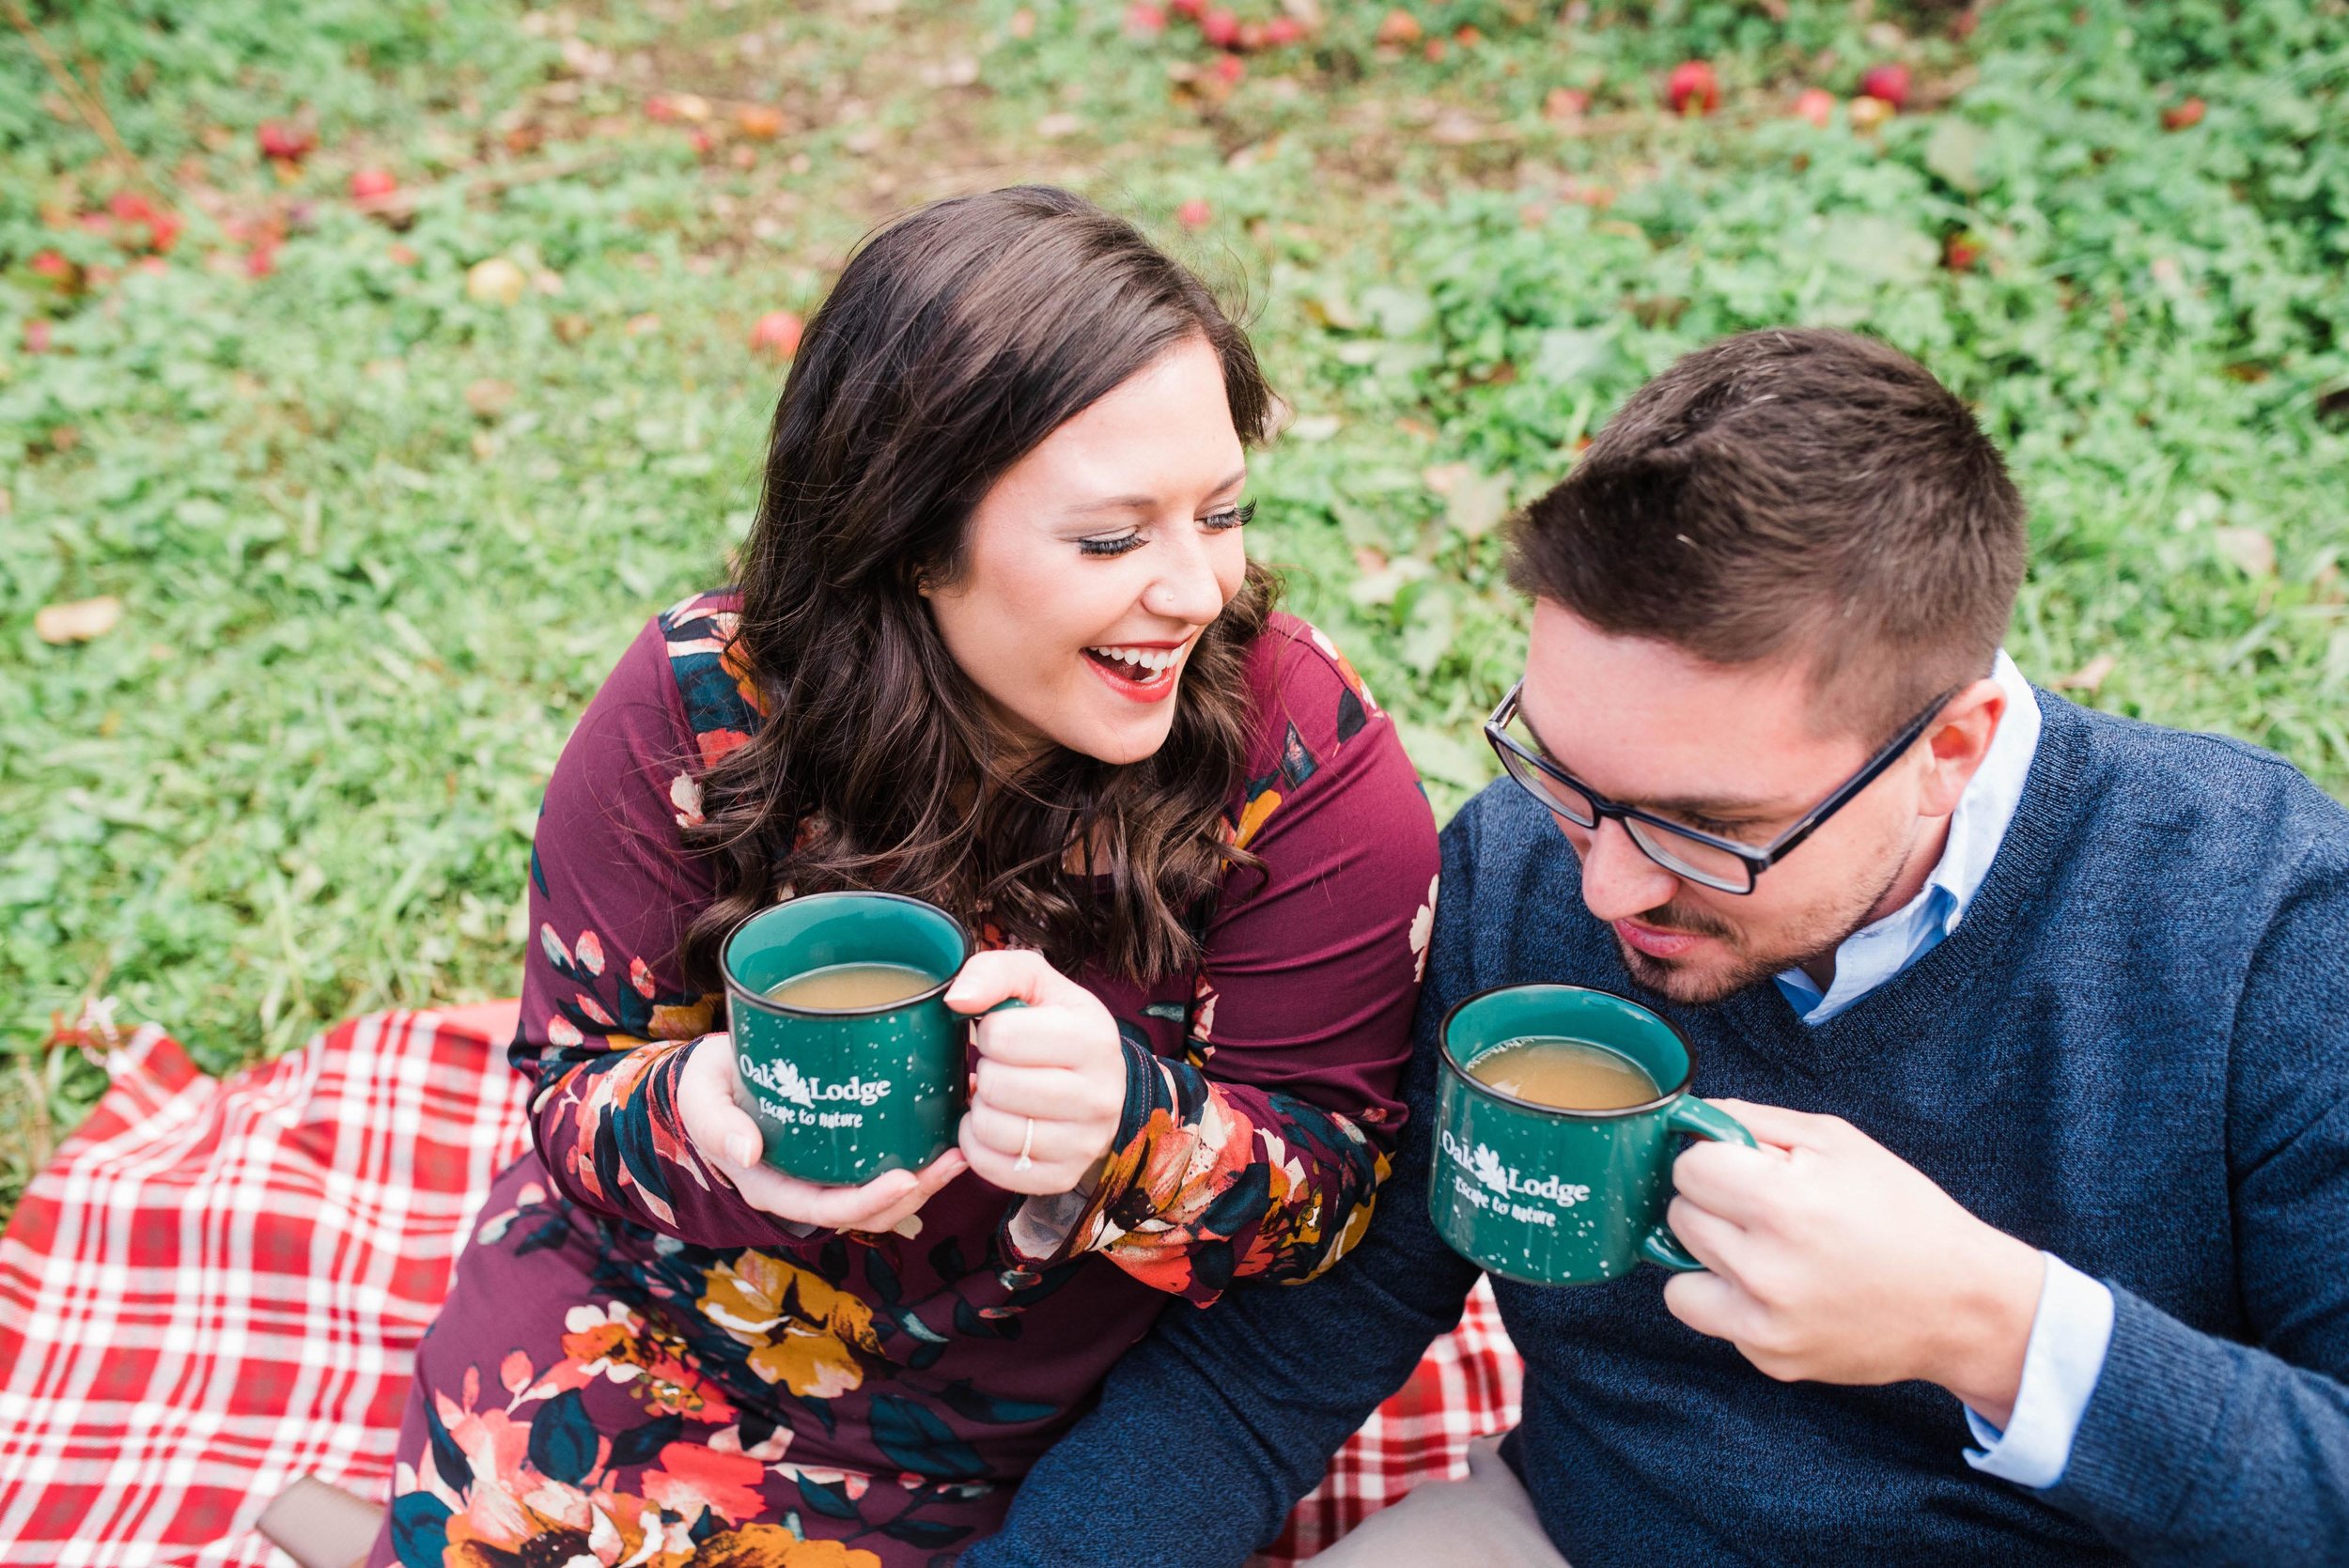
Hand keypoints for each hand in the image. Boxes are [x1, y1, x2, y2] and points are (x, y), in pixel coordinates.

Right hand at [675, 1032, 966, 1232]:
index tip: (906, 1179)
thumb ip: (717, 1124)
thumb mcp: (701, 1100)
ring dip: (928, 1177)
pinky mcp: (847, 1148)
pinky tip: (949, 1120)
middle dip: (915, 1192)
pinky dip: (921, 1150)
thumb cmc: (708, 1086)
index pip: (825, 1210)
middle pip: (869, 1209)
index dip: (867, 1203)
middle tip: (954, 1159)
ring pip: (886, 1191)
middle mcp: (807, 1186)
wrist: (718, 1071)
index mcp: (772, 1186)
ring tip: (963, 1146)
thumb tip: (746, 1153)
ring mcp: (829, 1171)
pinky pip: (888, 1160)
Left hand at [945, 950, 1127, 1195]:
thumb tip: (957, 1000)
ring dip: (980, 1109)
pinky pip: (993, 1169)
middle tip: (1000, 1067)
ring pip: (993, 1130)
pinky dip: (979, 1146)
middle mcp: (1098, 1095)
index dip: (989, 1032)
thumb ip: (995, 972)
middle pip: (997, 1086)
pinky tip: (995, 1124)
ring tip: (998, 1096)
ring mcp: (1083, 1142)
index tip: (1003, 1033)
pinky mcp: (1063, 1177)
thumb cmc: (1061, 1028)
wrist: (1105, 1086)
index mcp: (1092, 1039)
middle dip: (986, 1072)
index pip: (1003, 1036)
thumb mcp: (1037, 984)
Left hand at [1660, 1099, 2044, 1427]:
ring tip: (1764, 1250)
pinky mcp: (1769, 1358)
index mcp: (1781, 1203)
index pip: (1688, 1169)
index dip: (1713, 1159)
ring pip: (1678, 1274)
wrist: (1959, 1303)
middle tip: (1764, 1208)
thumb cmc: (1903, 1213)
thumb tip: (1692, 1120)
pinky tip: (1783, 1289)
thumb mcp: (1836, 1141)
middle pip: (1680, 1217)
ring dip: (1711, 1256)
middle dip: (1713, 1204)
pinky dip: (1734, 1300)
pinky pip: (1711, 1317)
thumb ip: (1753, 1122)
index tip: (1743, 1167)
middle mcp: (1764, 1268)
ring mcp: (1764, 1322)